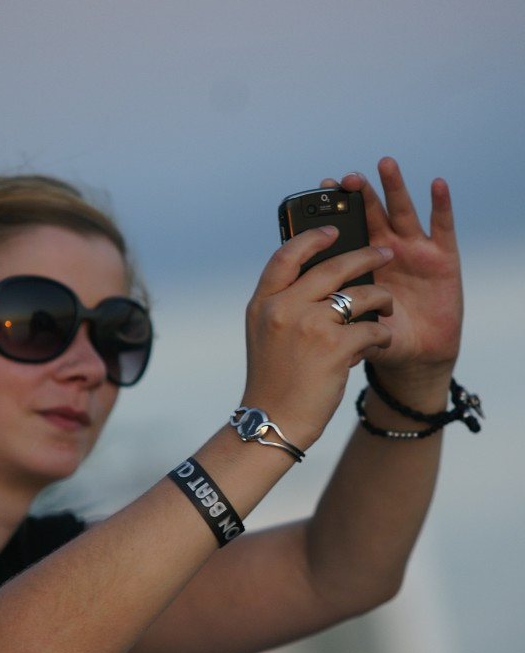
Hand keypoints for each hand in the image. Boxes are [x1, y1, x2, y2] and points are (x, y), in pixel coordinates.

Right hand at [242, 226, 393, 448]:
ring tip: (389, 306)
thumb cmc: (273, 381)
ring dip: (381, 299)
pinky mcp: (334, 347)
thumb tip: (322, 279)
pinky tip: (381, 343)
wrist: (272, 421)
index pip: (286, 256)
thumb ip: (283, 305)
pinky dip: (381, 336)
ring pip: (360, 295)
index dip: (312, 238)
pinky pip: (371, 329)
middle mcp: (283, 308)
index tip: (333, 230)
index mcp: (263, 303)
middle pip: (332, 267)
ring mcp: (309, 326)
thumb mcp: (265, 335)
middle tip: (385, 253)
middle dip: (365, 256)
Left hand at [322, 157, 462, 397]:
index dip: (333, 212)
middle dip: (359, 194)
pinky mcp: (443, 257)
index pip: (343, 231)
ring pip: (402, 212)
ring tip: (384, 165)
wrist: (419, 356)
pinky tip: (437, 184)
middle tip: (346, 179)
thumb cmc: (383, 339)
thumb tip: (299, 316)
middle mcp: (386, 249)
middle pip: (370, 214)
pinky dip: (441, 205)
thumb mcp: (351, 328)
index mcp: (359, 263)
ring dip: (394, 187)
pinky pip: (443, 227)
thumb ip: (331, 319)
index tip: (319, 190)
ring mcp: (414, 250)